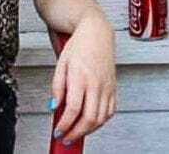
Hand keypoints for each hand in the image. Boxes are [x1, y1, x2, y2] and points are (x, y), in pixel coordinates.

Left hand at [49, 13, 115, 143]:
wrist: (96, 31)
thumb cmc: (78, 45)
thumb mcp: (61, 64)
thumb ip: (57, 88)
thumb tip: (54, 107)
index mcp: (81, 76)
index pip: (74, 109)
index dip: (65, 125)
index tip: (58, 131)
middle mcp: (97, 83)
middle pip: (90, 118)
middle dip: (77, 133)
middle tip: (66, 138)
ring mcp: (107, 86)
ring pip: (102, 118)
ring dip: (89, 130)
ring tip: (77, 132)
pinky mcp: (114, 87)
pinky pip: (110, 110)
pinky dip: (101, 121)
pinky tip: (91, 122)